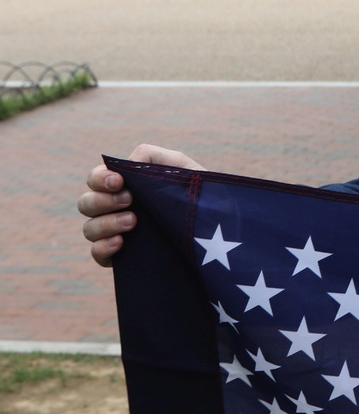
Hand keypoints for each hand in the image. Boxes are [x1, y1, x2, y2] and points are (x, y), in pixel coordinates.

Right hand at [78, 144, 204, 266]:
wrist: (217, 225)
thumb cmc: (197, 192)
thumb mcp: (180, 166)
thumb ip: (152, 156)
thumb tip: (125, 165)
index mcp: (125, 186)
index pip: (96, 179)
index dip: (100, 178)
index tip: (119, 181)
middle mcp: (115, 209)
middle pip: (86, 203)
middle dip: (102, 200)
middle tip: (130, 200)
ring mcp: (117, 233)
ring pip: (89, 229)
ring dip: (105, 223)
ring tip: (133, 222)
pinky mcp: (123, 257)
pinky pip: (97, 254)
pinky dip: (102, 247)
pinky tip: (121, 242)